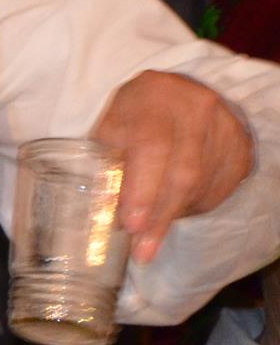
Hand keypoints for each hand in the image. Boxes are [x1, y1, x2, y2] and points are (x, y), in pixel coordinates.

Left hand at [91, 71, 253, 263]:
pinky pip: (217, 190)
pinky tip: (174, 210)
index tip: (131, 224)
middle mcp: (196, 109)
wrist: (181, 96)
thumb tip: (103, 206)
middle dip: (159, 216)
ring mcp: (225, 130)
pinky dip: (191, 207)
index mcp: (155, 95)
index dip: (142, 189)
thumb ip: (105, 158)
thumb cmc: (136, 113)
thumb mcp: (112, 122)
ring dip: (172, 216)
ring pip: (201, 187)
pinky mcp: (241, 150)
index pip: (152, 146)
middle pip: (183, 174)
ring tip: (149, 236)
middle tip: (141, 249)